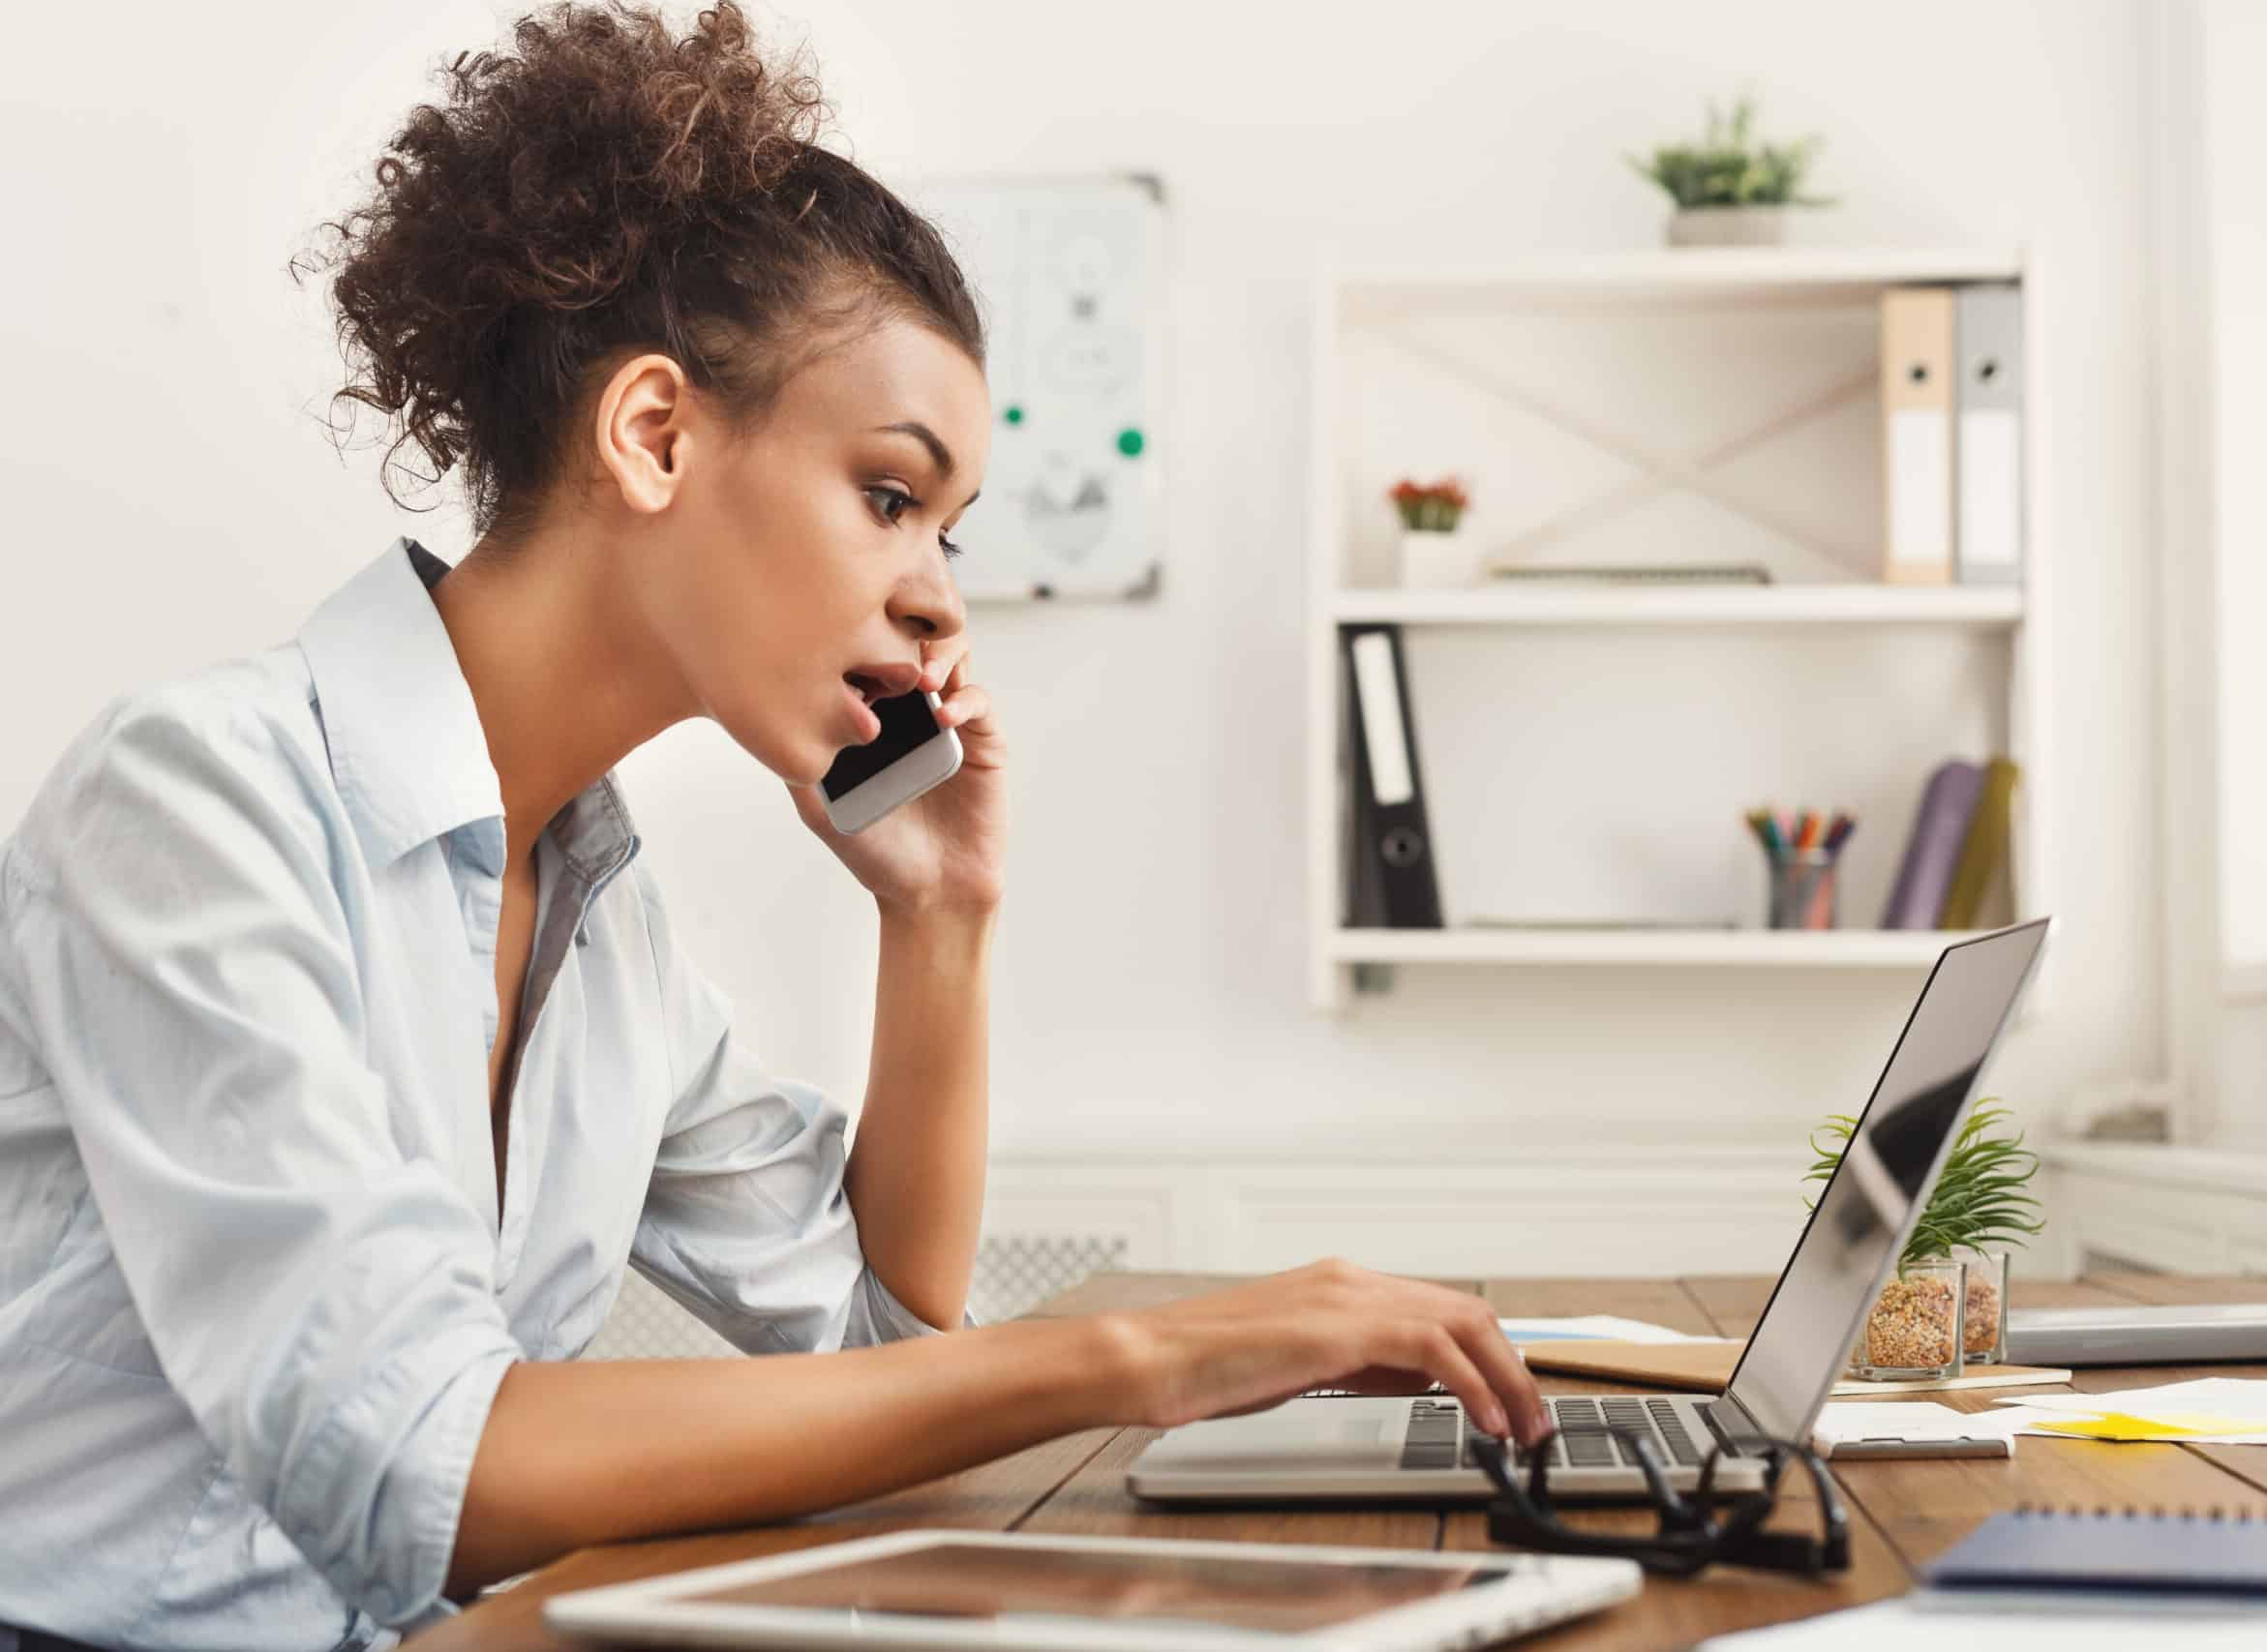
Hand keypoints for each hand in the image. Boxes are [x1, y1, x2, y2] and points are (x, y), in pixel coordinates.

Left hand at [789, 637, 1005, 914]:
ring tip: (922, 677)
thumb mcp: (821, 809)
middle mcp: (910, 710)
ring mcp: (947, 721)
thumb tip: (766, 717)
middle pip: (912, 641)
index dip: (860, 640)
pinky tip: (943, 716)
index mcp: (872, 716)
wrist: (928, 891)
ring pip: (951, 657)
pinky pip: (977, 702)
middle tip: (888, 650)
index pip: (868, 655)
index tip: (844, 651)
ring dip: (938, 654)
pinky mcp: (982, 741)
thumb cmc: (875, 853)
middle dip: (904, 632)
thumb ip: (800, 765)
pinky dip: (963, 699)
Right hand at [1108, 1259, 1550, 1445]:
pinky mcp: (1341, 1324)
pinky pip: (1432, 1346)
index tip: (1512, 1397)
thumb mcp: (1302, 1363)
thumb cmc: (1207, 1366)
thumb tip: (1417, 1376)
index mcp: (1341, 1285)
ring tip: (1524, 1428)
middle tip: (1535, 1419)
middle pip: (1467, 1308)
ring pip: (1463, 1319)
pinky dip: (1472, 1384)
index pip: (1442, 1307)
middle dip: (1514, 1366)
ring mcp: (1347, 1296)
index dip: (1490, 1353)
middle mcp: (1352, 1279)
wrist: (1152, 1358)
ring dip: (1506, 1377)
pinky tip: (1485, 1419)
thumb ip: (1361, 1360)